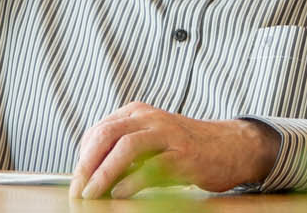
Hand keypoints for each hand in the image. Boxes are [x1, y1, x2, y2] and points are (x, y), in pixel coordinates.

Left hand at [69, 102, 278, 198]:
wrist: (229, 146)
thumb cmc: (184, 147)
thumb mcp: (150, 140)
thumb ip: (123, 151)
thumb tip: (91, 176)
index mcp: (137, 113)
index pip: (99, 130)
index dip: (83, 156)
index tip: (77, 179)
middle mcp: (150, 119)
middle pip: (107, 134)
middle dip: (87, 164)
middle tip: (78, 188)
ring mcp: (168, 135)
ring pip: (126, 147)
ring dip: (104, 173)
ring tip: (93, 193)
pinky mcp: (184, 156)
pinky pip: (152, 167)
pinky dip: (132, 182)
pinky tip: (121, 193)